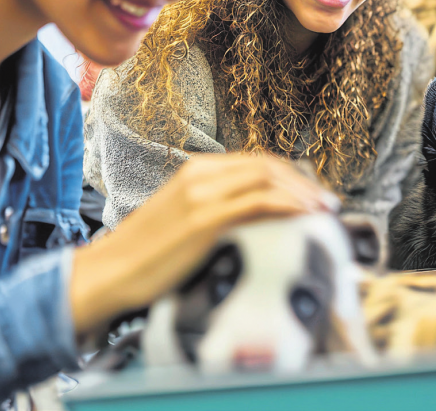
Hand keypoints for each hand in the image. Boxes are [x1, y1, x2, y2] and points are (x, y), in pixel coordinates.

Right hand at [70, 154, 333, 334]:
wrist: (108, 273)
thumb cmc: (146, 255)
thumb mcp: (186, 219)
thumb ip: (218, 208)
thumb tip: (257, 217)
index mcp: (197, 170)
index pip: (258, 162)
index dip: (293, 176)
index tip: (314, 193)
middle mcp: (201, 174)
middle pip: (269, 166)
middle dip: (305, 182)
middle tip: (327, 202)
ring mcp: (202, 194)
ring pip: (268, 179)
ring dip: (303, 192)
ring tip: (324, 210)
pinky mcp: (204, 218)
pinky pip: (258, 203)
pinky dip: (289, 205)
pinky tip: (305, 214)